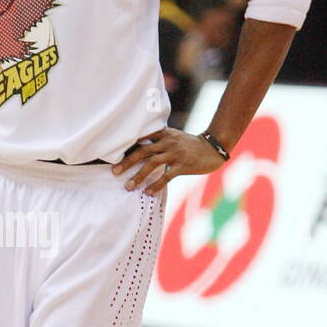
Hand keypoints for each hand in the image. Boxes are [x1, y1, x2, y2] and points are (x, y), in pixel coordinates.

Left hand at [112, 127, 226, 194]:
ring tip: (128, 186)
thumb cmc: (190, 145)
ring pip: (152, 164)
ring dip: (138, 175)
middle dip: (127, 162)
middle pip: (143, 151)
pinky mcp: (183, 165)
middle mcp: (167, 142)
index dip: (127, 146)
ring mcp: (175, 153)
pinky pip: (166, 175)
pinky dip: (156, 184)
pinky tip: (148, 192)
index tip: (113, 155)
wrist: (212, 148)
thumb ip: (159, 140)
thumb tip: (140, 148)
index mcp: (164, 134)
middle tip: (115, 172)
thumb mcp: (174, 137)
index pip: (142, 138)